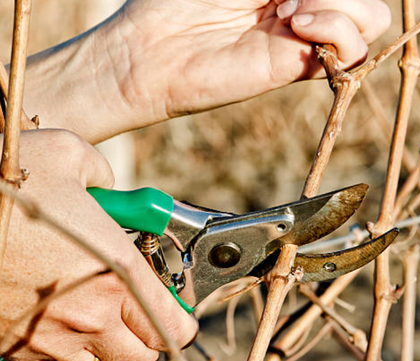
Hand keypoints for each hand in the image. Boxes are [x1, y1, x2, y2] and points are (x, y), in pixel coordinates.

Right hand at [0, 130, 196, 359]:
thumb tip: (111, 190)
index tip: (174, 305)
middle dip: (145, 333)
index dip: (180, 317)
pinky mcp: (11, 349)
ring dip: (106, 347)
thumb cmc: (3, 182)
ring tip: (94, 313)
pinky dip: (64, 350)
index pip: (173, 323)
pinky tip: (54, 315)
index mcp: (115, 272)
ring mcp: (46, 340)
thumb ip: (108, 178)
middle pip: (142, 355)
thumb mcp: (72, 157)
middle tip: (134, 307)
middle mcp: (86, 315)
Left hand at [23, 0, 390, 142]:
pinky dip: (337, 29)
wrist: (152, 48)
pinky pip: (352, 52)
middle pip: (367, 0)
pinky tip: (296, 25)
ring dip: (342, 5)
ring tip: (288, 11)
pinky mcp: (297, 67)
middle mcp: (305, 8)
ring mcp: (305, 39)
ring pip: (370, 21)